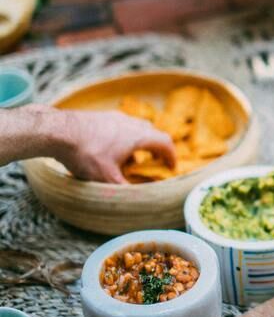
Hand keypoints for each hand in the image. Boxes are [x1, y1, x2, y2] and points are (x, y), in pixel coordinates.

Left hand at [56, 111, 175, 184]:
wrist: (59, 131)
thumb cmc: (86, 154)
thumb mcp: (107, 178)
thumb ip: (124, 189)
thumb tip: (137, 201)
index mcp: (138, 136)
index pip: (164, 142)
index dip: (171, 155)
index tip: (171, 166)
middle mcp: (130, 123)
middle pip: (152, 131)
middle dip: (156, 147)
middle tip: (154, 161)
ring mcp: (114, 117)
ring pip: (135, 127)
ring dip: (139, 141)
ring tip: (131, 157)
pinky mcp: (100, 116)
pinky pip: (120, 125)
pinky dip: (124, 136)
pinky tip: (110, 148)